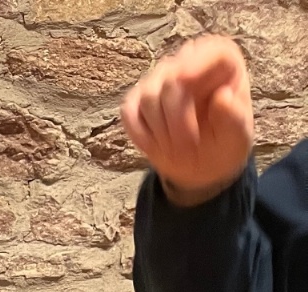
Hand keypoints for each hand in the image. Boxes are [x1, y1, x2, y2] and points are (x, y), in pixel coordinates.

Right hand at [121, 35, 253, 204]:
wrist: (203, 164)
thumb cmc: (225, 143)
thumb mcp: (237, 135)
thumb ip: (234, 117)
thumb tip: (222, 97)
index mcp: (221, 61)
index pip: (209, 52)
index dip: (195, 63)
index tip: (184, 79)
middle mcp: (188, 61)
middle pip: (171, 81)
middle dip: (177, 120)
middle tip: (187, 149)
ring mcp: (160, 78)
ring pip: (149, 97)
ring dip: (161, 132)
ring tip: (176, 151)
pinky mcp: (138, 98)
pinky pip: (130, 112)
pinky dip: (140, 134)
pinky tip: (155, 148)